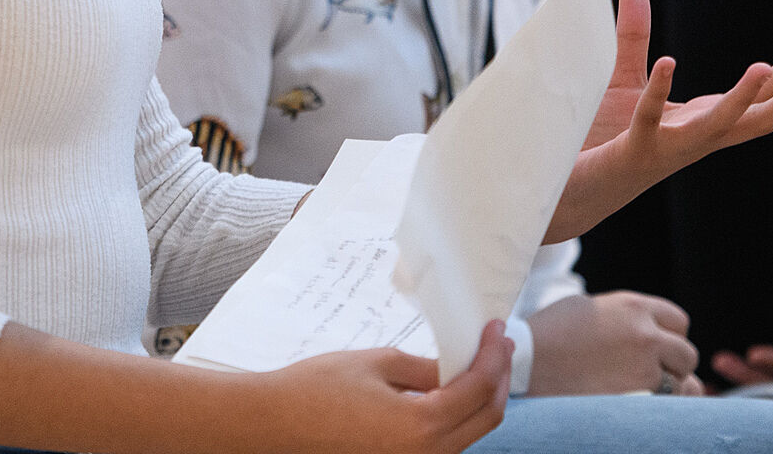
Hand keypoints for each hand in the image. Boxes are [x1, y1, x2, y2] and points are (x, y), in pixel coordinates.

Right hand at [255, 320, 513, 453]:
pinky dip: (456, 416)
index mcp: (420, 428)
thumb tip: (456, 367)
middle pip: (485, 420)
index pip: (477, 390)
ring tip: (479, 362)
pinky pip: (444, 444)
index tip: (497, 329)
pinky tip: (450, 390)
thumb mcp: (378, 364)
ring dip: (480, 399)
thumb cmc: (317, 388)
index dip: (493, 356)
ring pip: (468, 435)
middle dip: (497, 378)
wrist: (275, 423)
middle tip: (498, 345)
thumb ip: (425, 369)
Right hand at [527, 292, 704, 395]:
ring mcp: (643, 368)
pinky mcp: (637, 397)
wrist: (527, 361)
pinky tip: (638, 402)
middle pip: (686, 353)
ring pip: (682, 383)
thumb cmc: (551, 332)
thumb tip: (646, 326)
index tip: (659, 346)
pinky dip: (659, 406)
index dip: (670, 335)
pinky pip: (668, 406)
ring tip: (643, 389)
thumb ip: (624, 314)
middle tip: (653, 371)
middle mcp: (645, 334)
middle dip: (674, 364)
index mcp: (633, 307)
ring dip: (669, 388)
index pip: (678, 321)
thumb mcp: (590, 308)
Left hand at [545, 0, 772, 242]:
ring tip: (764, 66)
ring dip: (741, 99)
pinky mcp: (633, 150)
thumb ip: (633, 36)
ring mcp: (668, 147)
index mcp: (700, 121)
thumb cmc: (601, 138)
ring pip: (715, 126)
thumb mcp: (623, 80)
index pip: (758, 97)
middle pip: (756, 117)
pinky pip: (650, 119)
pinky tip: (670, 62)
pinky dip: (659, 91)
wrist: (570, 189)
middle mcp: (694, 138)